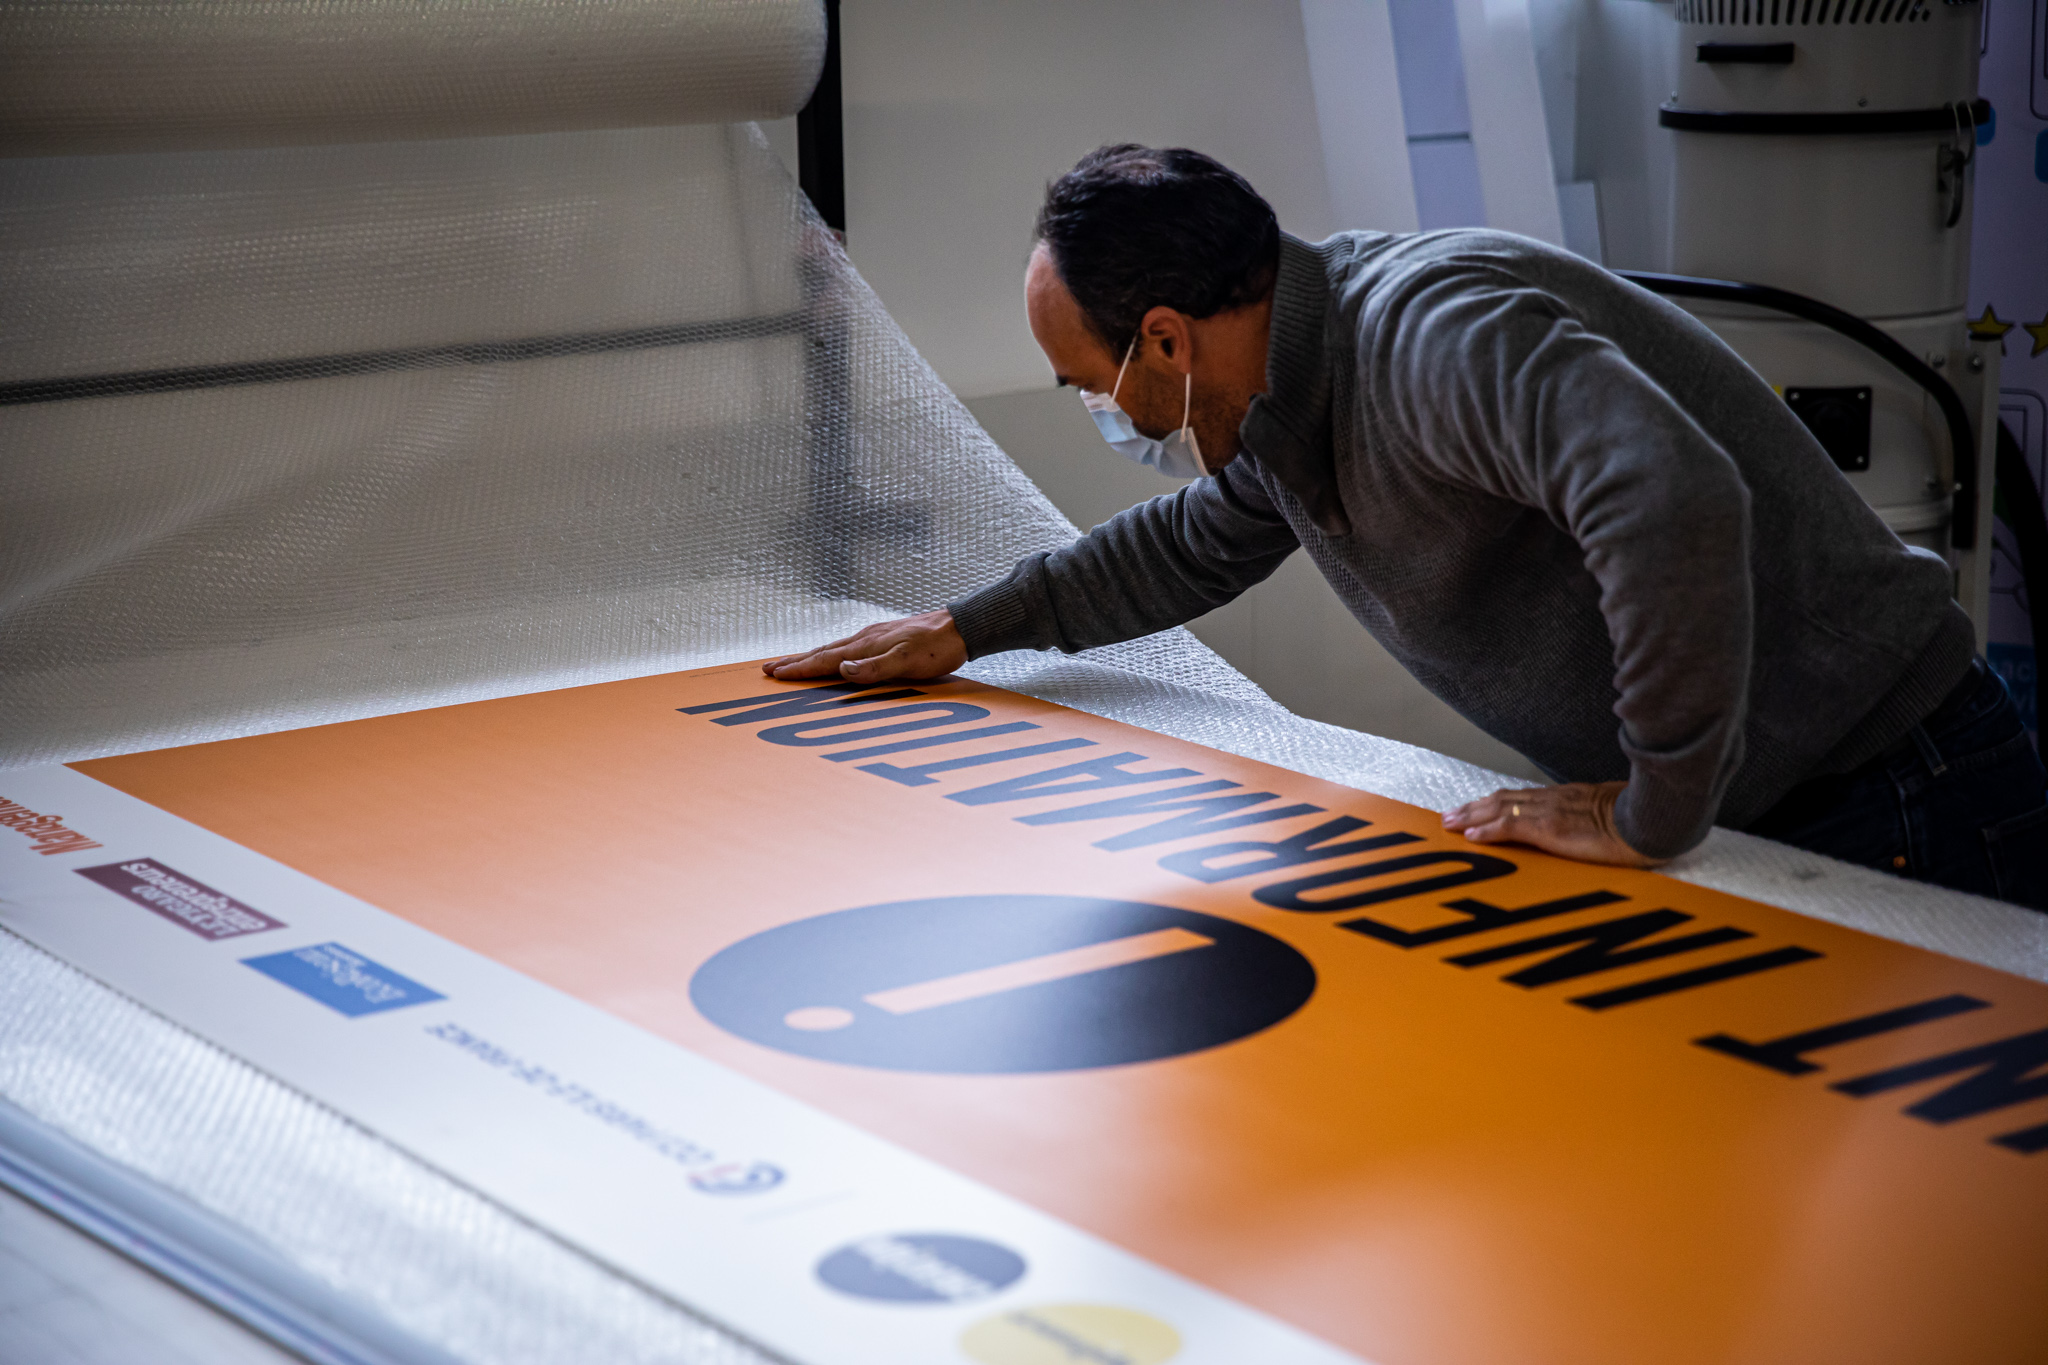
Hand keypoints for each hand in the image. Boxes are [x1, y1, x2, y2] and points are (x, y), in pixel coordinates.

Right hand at [762, 610, 967, 683]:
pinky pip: (848, 646)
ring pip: (834, 648)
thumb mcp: (907, 663)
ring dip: (810, 656)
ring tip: (792, 662)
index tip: (774, 673)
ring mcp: (874, 636)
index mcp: (866, 646)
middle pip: (822, 651)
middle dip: (795, 661)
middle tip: (769, 668)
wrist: (960, 627)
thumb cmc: (937, 649)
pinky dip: (831, 652)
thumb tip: (842, 670)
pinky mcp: (885, 636)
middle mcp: (865, 638)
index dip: (799, 668)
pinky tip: (835, 655)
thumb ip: (874, 668)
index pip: (825, 659)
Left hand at [1441, 781, 1665, 868]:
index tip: (1476, 807)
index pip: (1522, 796)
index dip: (1495, 802)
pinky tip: (1471, 836)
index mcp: (1568, 796)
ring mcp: (1551, 811)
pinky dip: (1488, 830)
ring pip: (1499, 808)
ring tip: (1450, 822)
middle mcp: (1554, 799)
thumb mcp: (1613, 813)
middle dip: (1473, 806)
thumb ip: (1595, 816)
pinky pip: (1511, 826)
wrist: (1655, 819)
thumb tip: (1591, 826)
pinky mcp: (1551, 827)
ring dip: (1471, 815)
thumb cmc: (1642, 819)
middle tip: (1449, 815)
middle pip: (1503, 798)